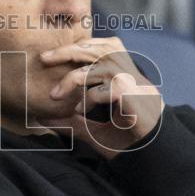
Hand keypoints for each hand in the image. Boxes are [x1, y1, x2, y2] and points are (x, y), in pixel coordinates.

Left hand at [37, 37, 162, 158]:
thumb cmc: (126, 135)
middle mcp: (125, 69)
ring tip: (55, 96)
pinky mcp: (128, 92)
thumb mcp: (92, 127)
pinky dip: (85, 102)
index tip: (49, 55)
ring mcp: (128, 79)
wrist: (154, 148)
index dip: (73, 46)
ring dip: (70, 81)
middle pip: (91, 49)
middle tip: (43, 59)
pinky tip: (80, 111)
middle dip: (64, 51)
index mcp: (120, 69)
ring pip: (92, 69)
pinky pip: (98, 92)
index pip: (94, 47)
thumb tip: (41, 120)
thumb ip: (69, 121)